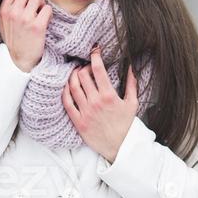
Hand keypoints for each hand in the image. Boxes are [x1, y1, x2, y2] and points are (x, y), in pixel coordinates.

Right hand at [0, 0, 49, 72]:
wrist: (21, 59)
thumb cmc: (14, 39)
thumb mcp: (4, 22)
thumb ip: (8, 6)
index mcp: (4, 10)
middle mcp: (13, 12)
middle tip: (35, 5)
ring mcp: (26, 19)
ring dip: (41, 2)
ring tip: (40, 13)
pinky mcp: (38, 26)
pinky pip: (47, 8)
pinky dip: (49, 13)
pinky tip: (45, 20)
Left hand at [63, 45, 137, 162]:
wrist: (119, 147)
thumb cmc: (126, 125)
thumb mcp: (133, 103)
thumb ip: (131, 84)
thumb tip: (131, 67)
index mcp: (109, 96)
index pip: (98, 69)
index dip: (94, 56)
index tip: (94, 50)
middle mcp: (95, 102)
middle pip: (82, 75)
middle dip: (82, 66)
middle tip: (85, 66)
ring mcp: (85, 112)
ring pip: (72, 87)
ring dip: (72, 76)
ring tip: (75, 73)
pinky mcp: (78, 121)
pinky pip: (66, 102)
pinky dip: (65, 92)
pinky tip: (67, 87)